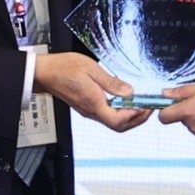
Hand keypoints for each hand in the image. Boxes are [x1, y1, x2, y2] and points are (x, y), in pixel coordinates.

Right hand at [35, 50, 150, 131]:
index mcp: (93, 102)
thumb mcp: (91, 68)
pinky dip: (121, 113)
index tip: (145, 105)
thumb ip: (112, 82)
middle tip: (149, 108)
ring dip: (130, 117)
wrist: (45, 72)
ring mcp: (89, 111)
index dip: (134, 115)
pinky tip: (126, 102)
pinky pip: (108, 116)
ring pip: (114, 123)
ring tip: (141, 105)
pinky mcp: (88, 107)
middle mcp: (91, 111)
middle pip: (119, 126)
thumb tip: (129, 92)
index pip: (118, 120)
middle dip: (137, 120)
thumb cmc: (64, 68)